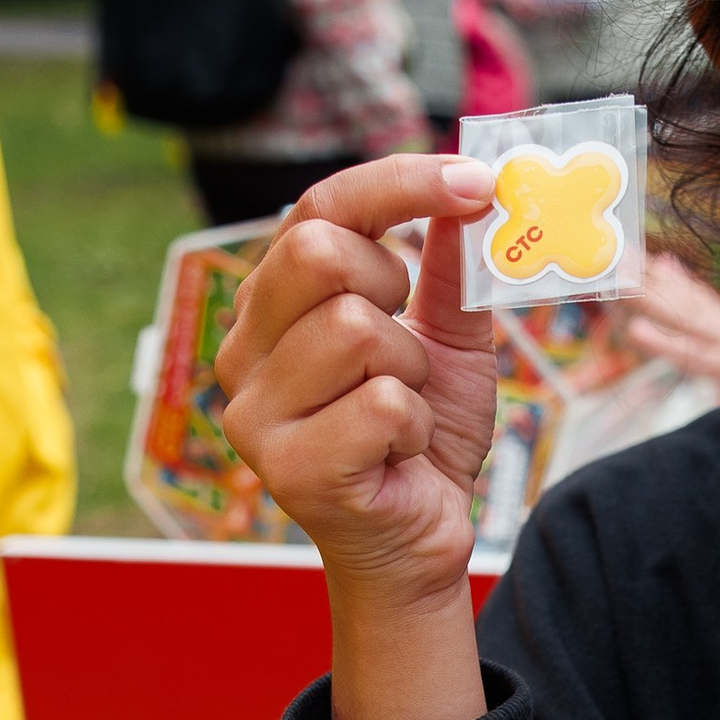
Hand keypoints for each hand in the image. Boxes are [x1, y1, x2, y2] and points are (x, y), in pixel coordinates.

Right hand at [215, 153, 499, 611]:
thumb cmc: (421, 435)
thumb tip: (469, 188)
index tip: (475, 181)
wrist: (421, 538)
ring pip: (355, 330)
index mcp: (273, 306)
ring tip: (402, 413)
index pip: (317, 208)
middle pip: (318, 253)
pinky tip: (399, 454)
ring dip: (410, 371)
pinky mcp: (289, 469)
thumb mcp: (446, 338)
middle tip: (409, 342)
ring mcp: (255, 413)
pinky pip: (381, 404)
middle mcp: (245, 352)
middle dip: (393, 287)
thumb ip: (448, 267)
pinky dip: (416, 425)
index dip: (398, 184)